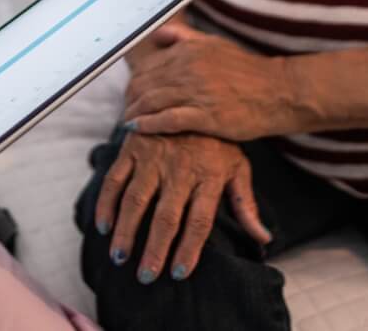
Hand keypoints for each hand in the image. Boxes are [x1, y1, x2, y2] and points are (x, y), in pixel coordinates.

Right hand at [95, 131, 270, 281]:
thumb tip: (263, 238)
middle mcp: (179, 167)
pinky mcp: (133, 146)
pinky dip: (106, 202)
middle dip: (154, 249)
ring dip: (126, 230)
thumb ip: (246, 203)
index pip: (199, 220)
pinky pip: (116, 177)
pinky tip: (103, 225)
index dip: (189, 248)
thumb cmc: (215, 138)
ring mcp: (153, 156)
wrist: (189, 92)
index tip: (179, 273)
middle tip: (146, 275)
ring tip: (119, 258)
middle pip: (166, 216)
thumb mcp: (237, 164)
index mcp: (208, 175)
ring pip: (136, 199)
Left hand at [123, 23, 290, 140]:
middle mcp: (188, 68)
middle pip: (144, 84)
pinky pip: (168, 119)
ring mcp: (196, 92)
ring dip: (134, 112)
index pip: (147, 66)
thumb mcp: (214, 43)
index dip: (133, 82)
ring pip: (152, 101)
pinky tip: (137, 129)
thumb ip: (183, 37)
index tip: (129, 93)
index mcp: (188, 51)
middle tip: (125, 109)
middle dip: (130, 98)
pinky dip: (148, 124)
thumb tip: (158, 33)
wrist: (279, 91)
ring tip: (127, 121)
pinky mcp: (206, 115)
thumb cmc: (246, 69)